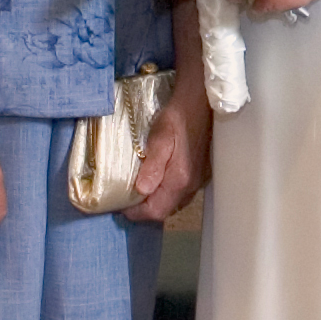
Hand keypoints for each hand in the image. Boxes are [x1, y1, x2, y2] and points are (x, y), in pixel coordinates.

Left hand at [125, 79, 213, 223]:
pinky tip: (157, 182)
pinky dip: (165, 195)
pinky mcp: (199, 175)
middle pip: (165, 211)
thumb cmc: (176, 120)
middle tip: (127, 200)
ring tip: (139, 192)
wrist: (199, 105)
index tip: (121, 206)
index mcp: (179, 180)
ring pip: (173, 204)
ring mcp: (197, 182)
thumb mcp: (160, 138)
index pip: (156, 211)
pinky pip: (180, 195)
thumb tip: (142, 190)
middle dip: (144, 210)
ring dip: (155, 203)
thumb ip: (153, 165)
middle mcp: (190, 187)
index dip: (136, 213)